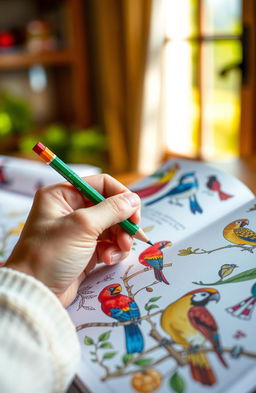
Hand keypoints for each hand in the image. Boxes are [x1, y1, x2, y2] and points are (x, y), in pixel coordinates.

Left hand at [6, 174, 140, 305]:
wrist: (36, 293)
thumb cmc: (50, 254)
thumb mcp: (82, 226)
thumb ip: (111, 210)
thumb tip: (134, 199)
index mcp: (63, 196)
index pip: (101, 185)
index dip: (121, 196)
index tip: (134, 212)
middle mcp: (71, 210)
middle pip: (110, 207)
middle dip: (123, 221)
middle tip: (133, 234)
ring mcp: (79, 231)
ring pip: (113, 227)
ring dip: (120, 238)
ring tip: (120, 250)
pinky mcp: (86, 250)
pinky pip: (109, 244)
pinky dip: (113, 251)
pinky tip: (108, 259)